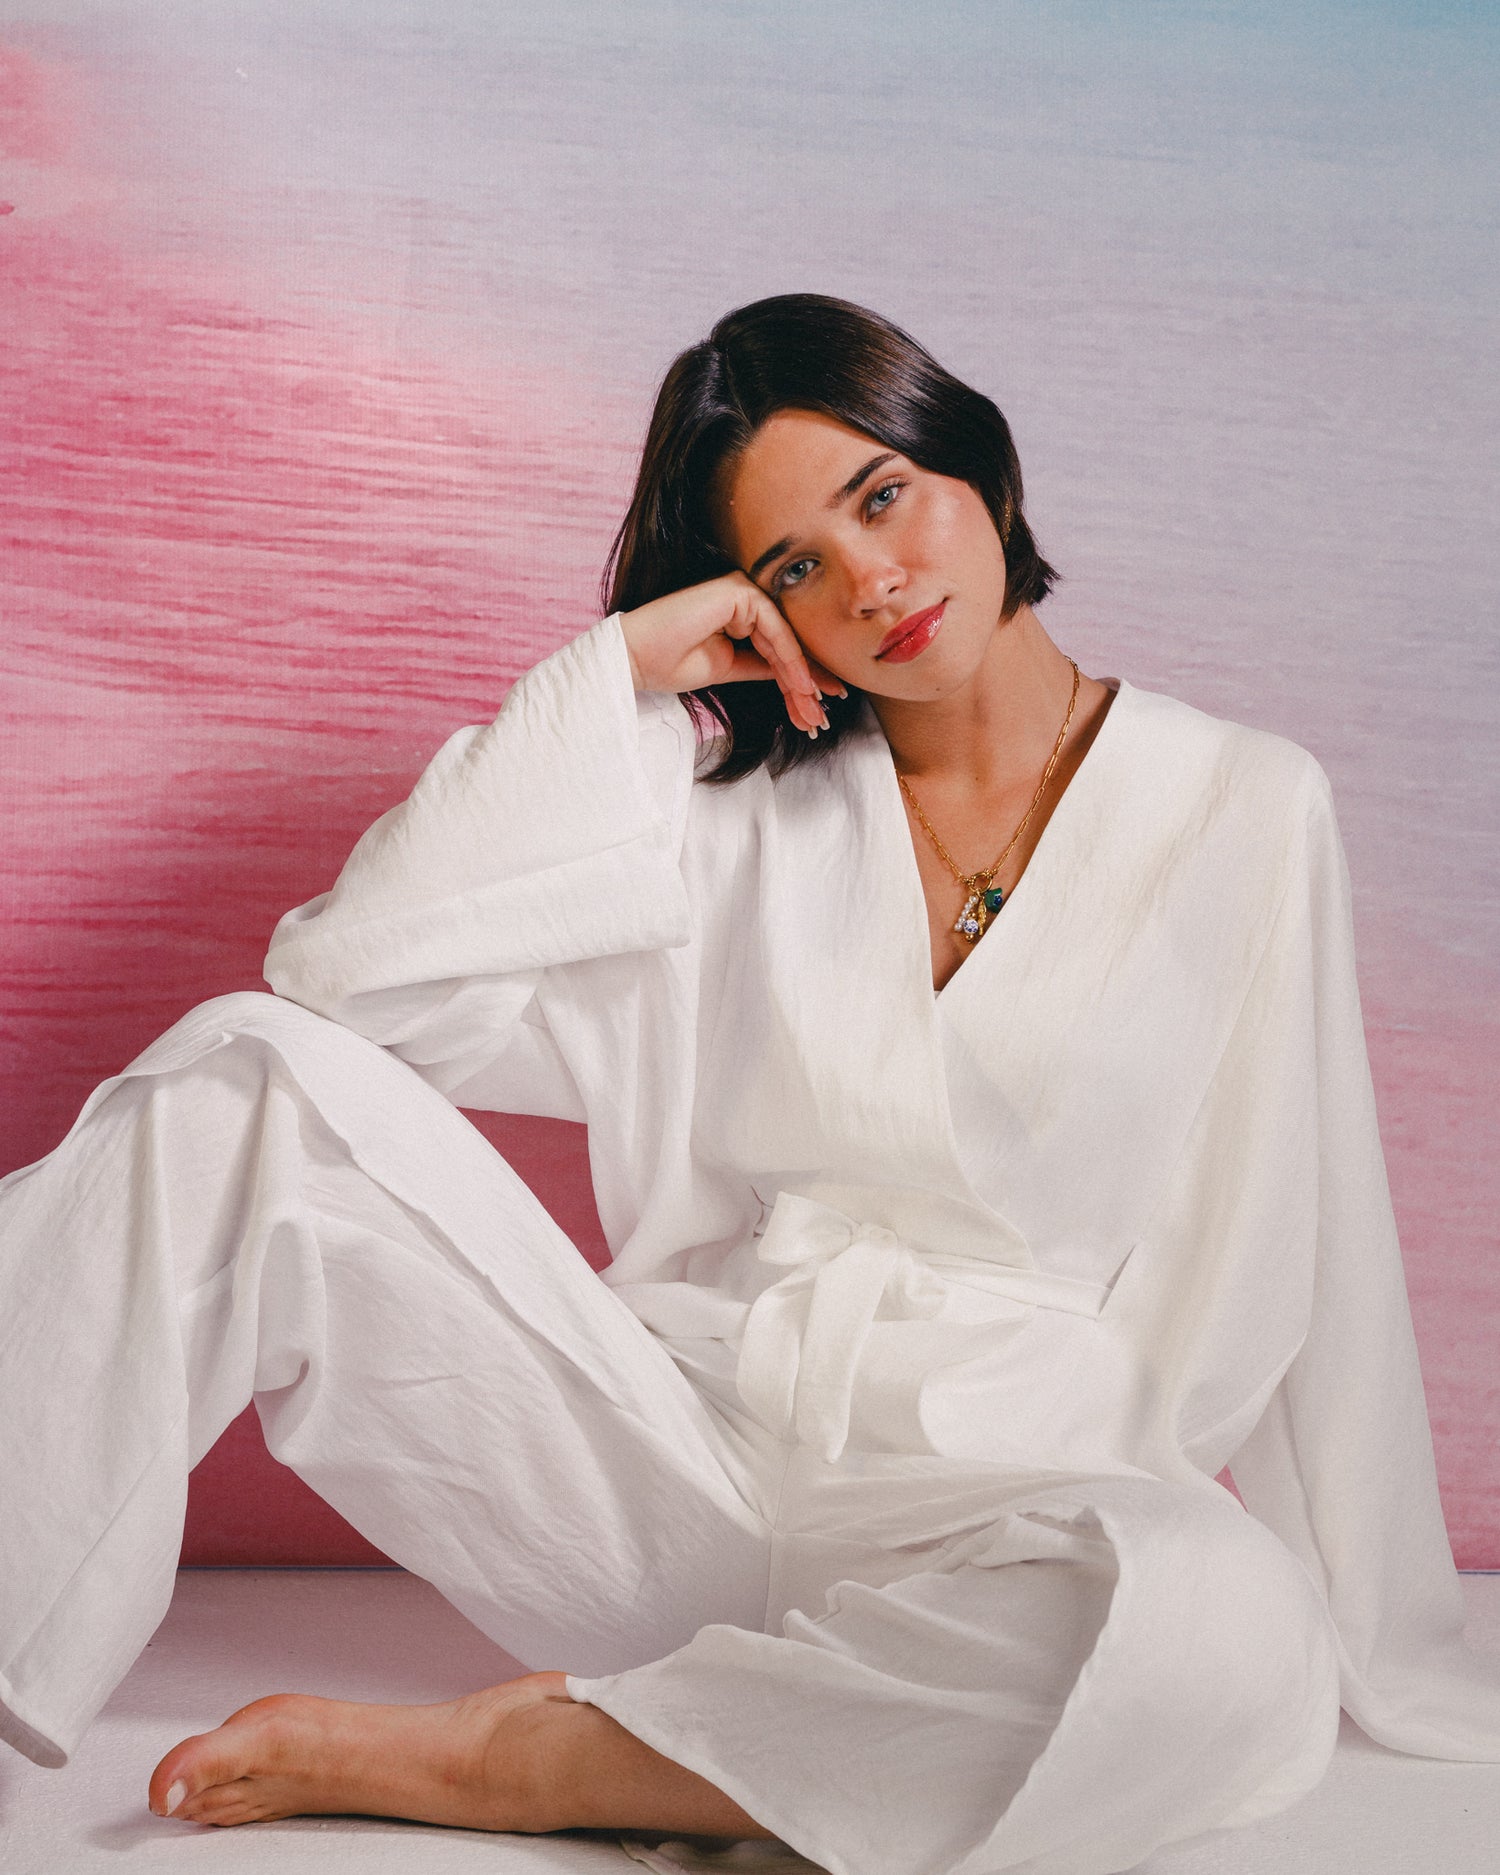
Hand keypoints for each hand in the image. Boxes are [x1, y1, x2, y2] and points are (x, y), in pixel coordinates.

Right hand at [619, 574, 847, 735]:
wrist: (636, 659)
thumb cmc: (669, 663)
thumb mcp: (728, 669)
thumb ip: (760, 667)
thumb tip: (797, 678)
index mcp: (739, 614)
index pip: (779, 648)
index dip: (800, 680)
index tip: (818, 710)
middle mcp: (743, 599)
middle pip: (787, 643)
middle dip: (806, 684)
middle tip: (820, 718)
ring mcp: (741, 591)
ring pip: (785, 639)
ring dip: (802, 677)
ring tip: (813, 709)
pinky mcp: (737, 590)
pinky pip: (774, 628)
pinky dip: (789, 658)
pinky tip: (801, 685)